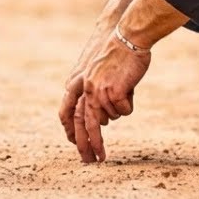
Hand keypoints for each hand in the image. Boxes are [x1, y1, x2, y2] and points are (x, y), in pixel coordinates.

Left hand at [72, 37, 150, 162]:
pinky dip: (129, 103)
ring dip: (119, 108)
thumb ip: (95, 93)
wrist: (128, 37)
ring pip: (111, 116)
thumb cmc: (117, 54)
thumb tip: (100, 121)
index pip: (68, 113)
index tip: (75, 146)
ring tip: (125, 88)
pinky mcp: (113, 92)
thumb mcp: (99, 73)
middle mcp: (85, 89)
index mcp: (78, 83)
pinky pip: (124, 110)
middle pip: (86, 125)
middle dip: (89, 145)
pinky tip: (130, 86)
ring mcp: (98, 91)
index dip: (71, 131)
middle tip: (93, 161)